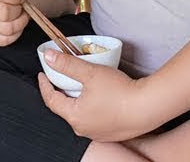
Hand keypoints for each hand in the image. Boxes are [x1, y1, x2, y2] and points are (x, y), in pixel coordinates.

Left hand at [38, 51, 156, 141]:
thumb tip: (48, 57)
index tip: (42, 74)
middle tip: (63, 77)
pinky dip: (92, 108)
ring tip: (83, 85)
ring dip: (78, 100)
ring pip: (81, 114)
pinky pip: (95, 119)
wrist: (147, 107)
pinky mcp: (110, 133)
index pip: (51, 100)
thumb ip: (67, 64)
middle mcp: (83, 129)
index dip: (44, 85)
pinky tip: (101, 98)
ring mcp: (97, 133)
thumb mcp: (91, 73)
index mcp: (74, 116)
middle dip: (62, 92)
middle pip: (65, 108)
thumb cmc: (120, 92)